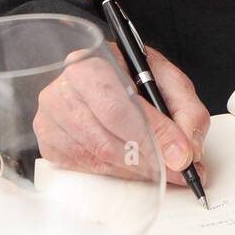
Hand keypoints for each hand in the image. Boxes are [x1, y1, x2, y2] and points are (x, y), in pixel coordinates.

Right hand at [33, 43, 209, 187]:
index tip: (181, 155)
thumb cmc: (134, 78)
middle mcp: (65, 87)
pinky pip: (84, 168)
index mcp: (93, 62)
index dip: (154, 135)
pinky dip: (114, 172)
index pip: (120, 107)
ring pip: (97, 157)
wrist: (105, 76)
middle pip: (106, 139)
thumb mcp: (170, 83)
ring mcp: (51, 116)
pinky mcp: (48, 141)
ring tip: (159, 168)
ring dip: (134, 169)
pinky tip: (130, 163)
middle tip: (175, 169)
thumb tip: (186, 153)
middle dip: (147, 159)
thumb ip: (186, 114)